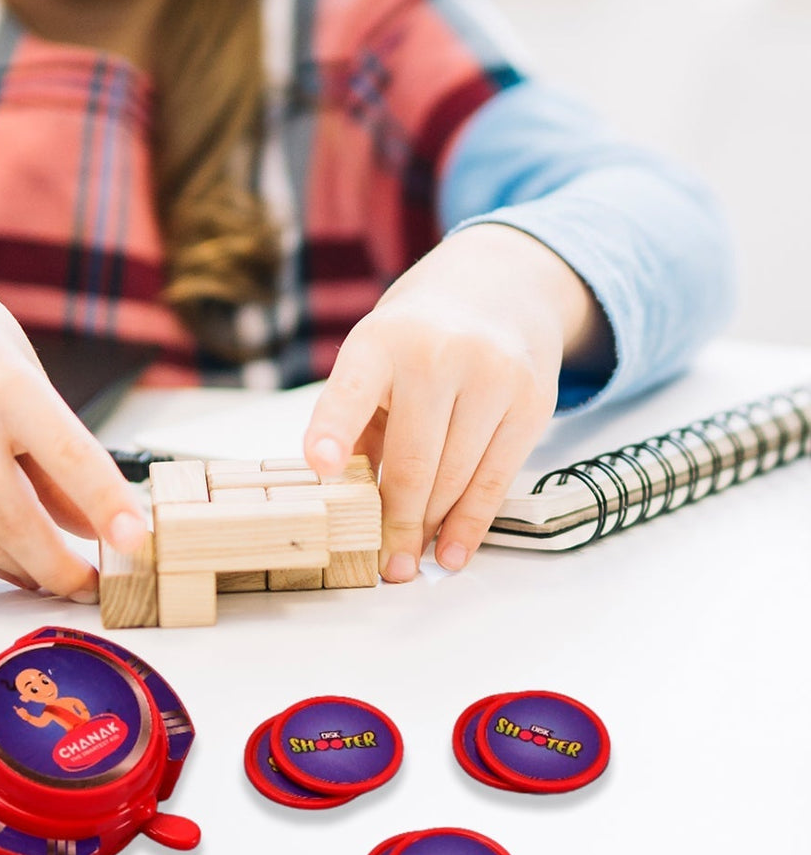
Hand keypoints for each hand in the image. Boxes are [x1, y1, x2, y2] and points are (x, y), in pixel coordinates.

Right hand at [0, 243, 147, 599]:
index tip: (136, 542)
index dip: (108, 509)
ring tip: (56, 575)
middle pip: (17, 524)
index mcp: (4, 385)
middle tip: (90, 585)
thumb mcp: (26, 370)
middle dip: (62, 570)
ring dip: (23, 569)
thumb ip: (58, 449)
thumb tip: (90, 519)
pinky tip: (7, 551)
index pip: (71, 460)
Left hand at [303, 224, 608, 580]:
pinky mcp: (533, 401)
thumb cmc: (415, 338)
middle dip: (395, 522)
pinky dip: (471, 523)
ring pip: (457, 476)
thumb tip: (344, 496)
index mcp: (381, 341)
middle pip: (414, 460)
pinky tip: (451, 552)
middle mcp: (438, 354)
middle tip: (383, 565)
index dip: (334, 429)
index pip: (352, 390)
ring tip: (410, 561)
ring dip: (430, 528)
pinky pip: (497, 478)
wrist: (499, 289)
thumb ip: (356, 422)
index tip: (322, 465)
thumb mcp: (372, 360)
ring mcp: (493, 375)